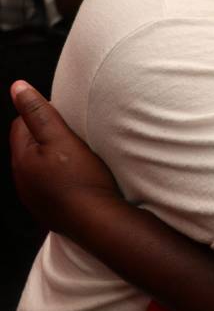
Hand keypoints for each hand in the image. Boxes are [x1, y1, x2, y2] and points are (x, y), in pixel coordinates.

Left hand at [9, 81, 119, 235]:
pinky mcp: (49, 213)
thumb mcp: (61, 137)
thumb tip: (17, 87)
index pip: (21, 125)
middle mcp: (22, 182)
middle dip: (45, 138)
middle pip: (28, 148)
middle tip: (73, 136)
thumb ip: (38, 111)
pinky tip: (77, 181)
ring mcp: (34, 200)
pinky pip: (49, 188)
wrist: (99, 222)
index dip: (41, 115)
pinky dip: (59, 180)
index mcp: (21, 161)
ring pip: (39, 169)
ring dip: (52, 160)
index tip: (65, 117)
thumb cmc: (83, 178)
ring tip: (77, 158)